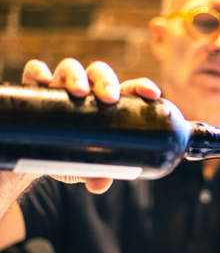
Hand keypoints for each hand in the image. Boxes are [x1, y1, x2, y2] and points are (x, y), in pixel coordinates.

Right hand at [21, 58, 160, 192]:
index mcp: (108, 104)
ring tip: (78, 92)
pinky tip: (43, 81)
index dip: (142, 87)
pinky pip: (35, 72)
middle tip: (108, 98)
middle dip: (106, 81)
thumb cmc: (73, 155)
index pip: (128, 89)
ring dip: (76, 75)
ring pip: (70, 68)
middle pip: (100, 73)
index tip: (152, 94)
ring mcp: (61, 86)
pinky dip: (38, 72)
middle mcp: (87, 90)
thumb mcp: (87, 166)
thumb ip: (97, 172)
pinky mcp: (36, 89)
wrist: (39, 156)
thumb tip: (100, 185)